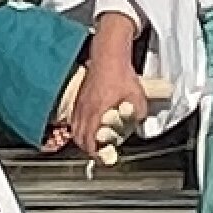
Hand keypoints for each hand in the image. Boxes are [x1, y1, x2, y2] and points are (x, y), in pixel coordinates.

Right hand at [66, 13, 149, 170]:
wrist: (109, 56)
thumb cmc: (120, 74)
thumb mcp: (137, 97)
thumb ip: (137, 114)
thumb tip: (137, 122)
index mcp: (97, 112)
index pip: (89, 139)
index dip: (94, 152)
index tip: (100, 156)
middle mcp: (84, 109)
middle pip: (78, 137)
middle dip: (86, 148)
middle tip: (96, 152)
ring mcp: (80, 102)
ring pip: (74, 127)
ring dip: (81, 137)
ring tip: (91, 141)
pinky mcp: (79, 97)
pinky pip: (74, 117)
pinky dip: (79, 125)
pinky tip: (87, 124)